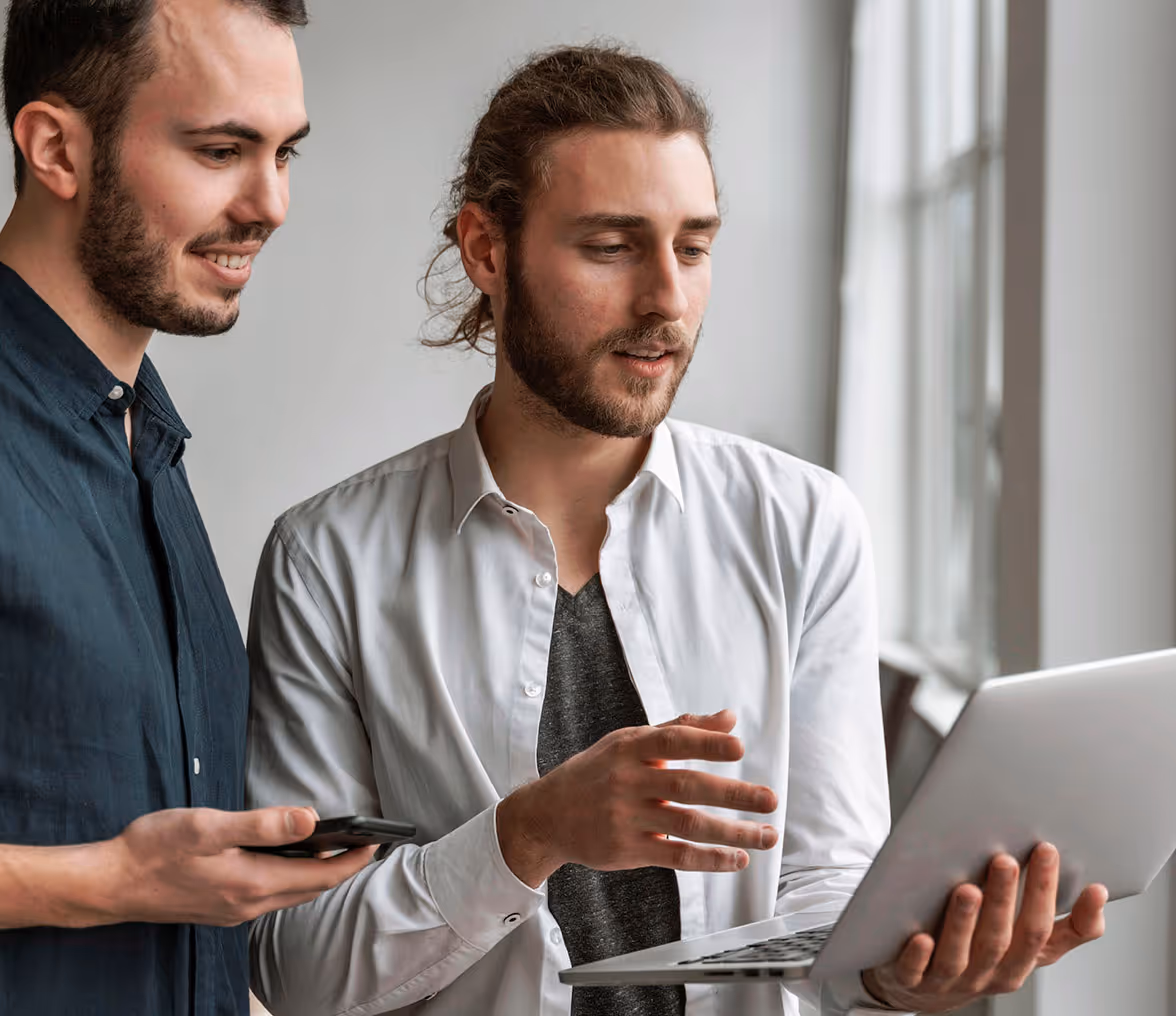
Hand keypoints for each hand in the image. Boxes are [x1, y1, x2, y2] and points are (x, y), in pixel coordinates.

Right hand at [92, 806, 377, 926]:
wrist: (110, 883)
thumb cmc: (155, 849)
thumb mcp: (210, 826)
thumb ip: (262, 824)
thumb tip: (310, 819)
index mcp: (252, 883)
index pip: (320, 875)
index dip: (353, 859)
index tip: (378, 840)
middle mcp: (249, 904)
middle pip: (311, 888)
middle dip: (343, 867)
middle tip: (367, 843)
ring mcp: (235, 911)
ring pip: (291, 894)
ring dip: (317, 874)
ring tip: (337, 850)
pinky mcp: (221, 909)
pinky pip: (270, 896)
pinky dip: (291, 879)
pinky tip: (288, 861)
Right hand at [497, 709, 778, 887]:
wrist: (547, 814)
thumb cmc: (597, 772)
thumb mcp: (629, 741)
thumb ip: (681, 728)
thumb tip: (729, 717)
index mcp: (630, 748)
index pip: (673, 741)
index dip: (706, 743)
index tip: (739, 747)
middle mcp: (628, 781)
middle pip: (687, 786)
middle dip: (733, 794)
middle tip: (770, 799)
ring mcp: (627, 818)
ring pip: (688, 825)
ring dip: (733, 832)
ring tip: (767, 835)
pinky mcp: (628, 849)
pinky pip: (676, 856)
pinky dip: (709, 859)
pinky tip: (737, 859)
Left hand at [862, 843, 1107, 1012]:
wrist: (921, 990)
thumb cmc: (982, 956)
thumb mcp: (1026, 947)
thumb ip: (1064, 927)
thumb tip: (1099, 892)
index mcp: (1018, 963)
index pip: (1038, 931)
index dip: (1045, 894)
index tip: (1047, 851)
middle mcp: (986, 974)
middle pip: (1000, 940)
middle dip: (1004, 900)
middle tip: (1004, 859)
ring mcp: (947, 980)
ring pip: (959, 956)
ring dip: (964, 923)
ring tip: (967, 890)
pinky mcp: (910, 981)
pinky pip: (915, 973)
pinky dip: (919, 956)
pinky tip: (920, 937)